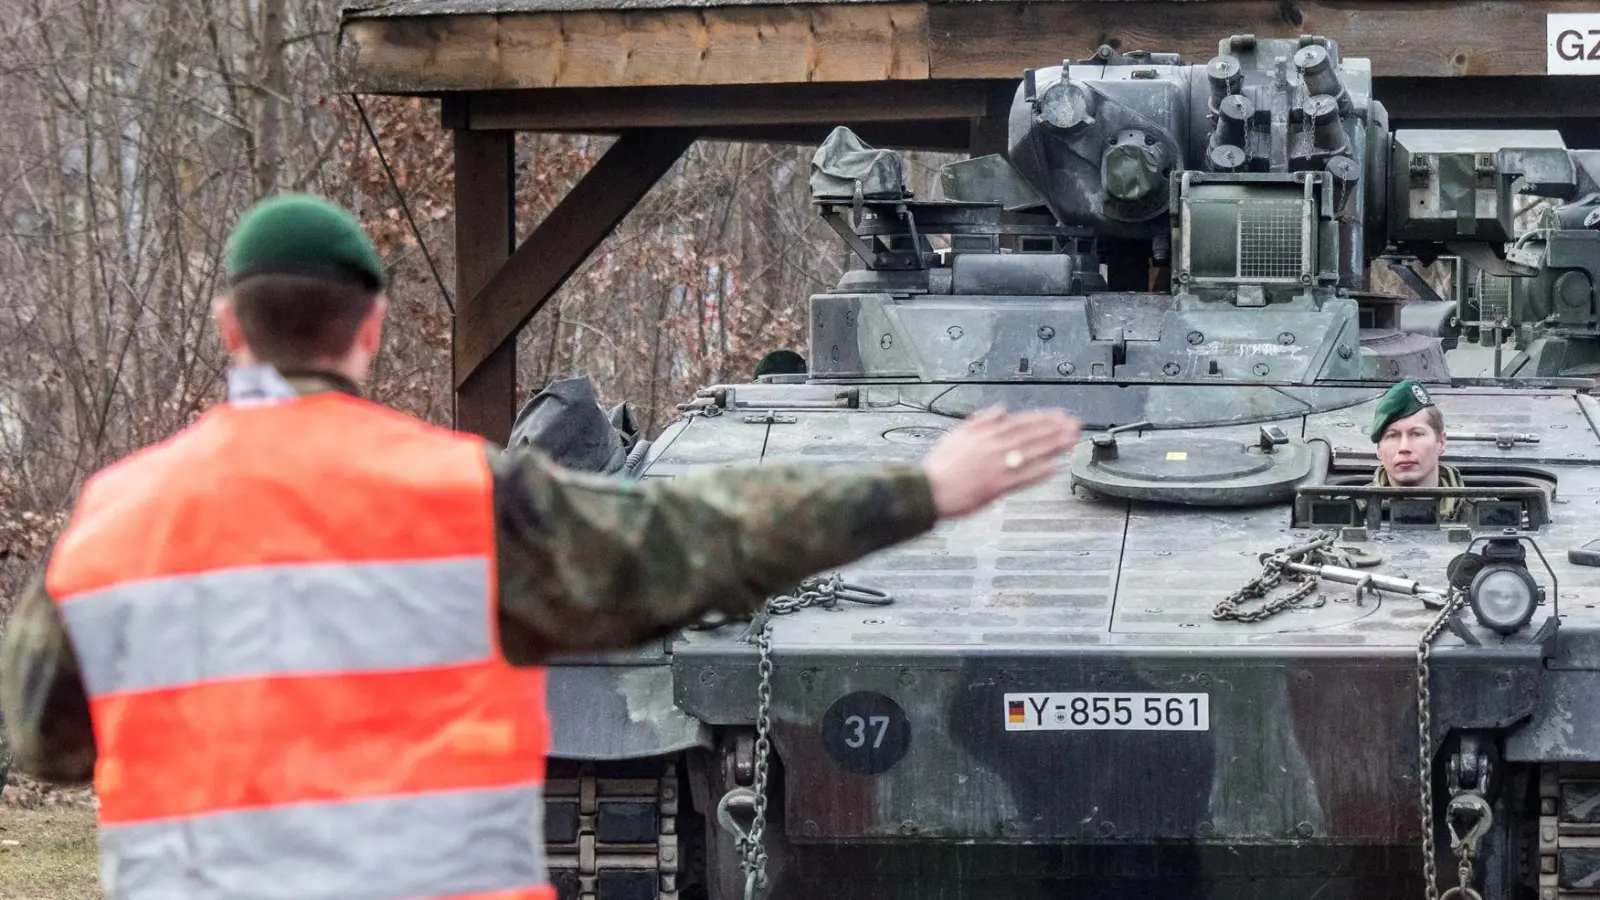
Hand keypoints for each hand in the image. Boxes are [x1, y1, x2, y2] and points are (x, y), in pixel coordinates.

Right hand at [921, 406, 1081, 519]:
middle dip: (1055, 430)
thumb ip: (981, 420)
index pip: (1020, 423)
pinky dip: (1040, 473)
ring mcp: (997, 468)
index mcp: (985, 435)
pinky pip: (1023, 478)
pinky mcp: (996, 487)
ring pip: (1031, 454)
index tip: (1059, 415)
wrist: (928, 489)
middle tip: (1074, 426)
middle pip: (1031, 436)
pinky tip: (1055, 468)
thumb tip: (1000, 410)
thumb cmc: (941, 465)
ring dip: (1053, 447)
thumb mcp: (957, 433)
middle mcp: (994, 449)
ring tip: (1071, 441)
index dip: (1043, 418)